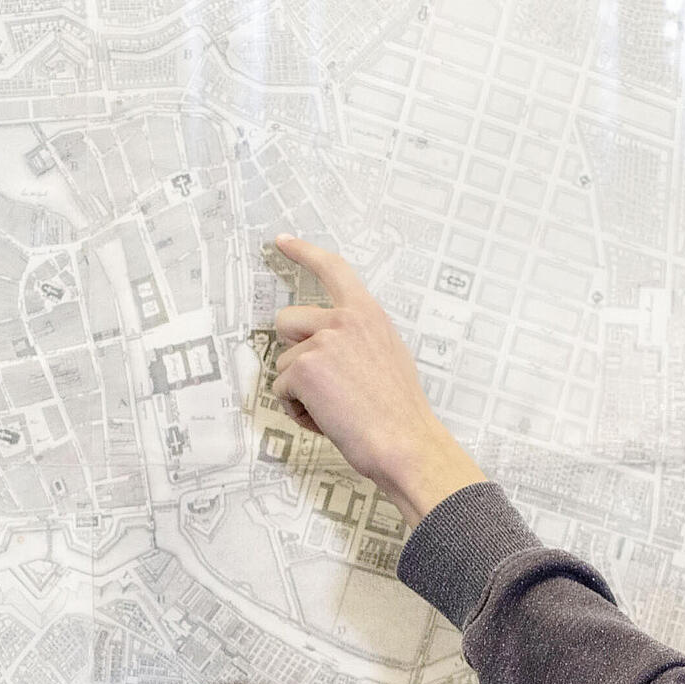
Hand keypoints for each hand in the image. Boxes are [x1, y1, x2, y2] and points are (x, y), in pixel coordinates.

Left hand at [266, 236, 488, 523]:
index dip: (303, 252)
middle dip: (292, 351)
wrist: (404, 442)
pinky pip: (280, 389)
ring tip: (334, 409)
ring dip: (299, 390)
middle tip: (322, 382)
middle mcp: (343, 320)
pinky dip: (296, 410)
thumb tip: (324, 345)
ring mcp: (321, 342)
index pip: (332, 269)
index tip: (280, 241)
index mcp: (367, 313)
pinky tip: (326, 419)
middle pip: (286, 321)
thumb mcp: (387, 356)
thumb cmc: (398, 412)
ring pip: (282, 363)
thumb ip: (356, 339)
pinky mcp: (304, 369)